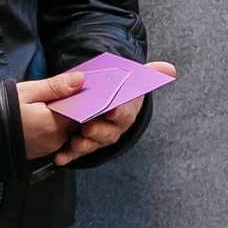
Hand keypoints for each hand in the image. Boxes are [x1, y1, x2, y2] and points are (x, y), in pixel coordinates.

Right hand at [16, 72, 85, 159]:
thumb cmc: (0, 109)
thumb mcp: (27, 92)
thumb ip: (55, 86)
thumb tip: (80, 79)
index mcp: (55, 123)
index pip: (84, 111)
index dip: (88, 98)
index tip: (90, 86)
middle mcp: (57, 139)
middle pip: (79, 122)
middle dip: (82, 107)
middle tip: (80, 90)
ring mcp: (50, 147)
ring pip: (71, 130)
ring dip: (72, 117)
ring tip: (65, 101)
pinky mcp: (44, 151)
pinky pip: (61, 138)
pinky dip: (62, 126)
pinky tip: (55, 114)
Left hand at [51, 61, 174, 166]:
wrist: (92, 100)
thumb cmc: (109, 88)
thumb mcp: (123, 78)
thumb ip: (144, 74)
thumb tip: (168, 69)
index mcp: (123, 108)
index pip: (125, 111)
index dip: (120, 111)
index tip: (112, 110)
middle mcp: (113, 125)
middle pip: (110, 131)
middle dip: (100, 130)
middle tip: (88, 127)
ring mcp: (97, 136)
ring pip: (94, 143)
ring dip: (85, 144)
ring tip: (76, 142)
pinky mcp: (81, 143)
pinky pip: (74, 152)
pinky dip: (68, 155)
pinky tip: (59, 158)